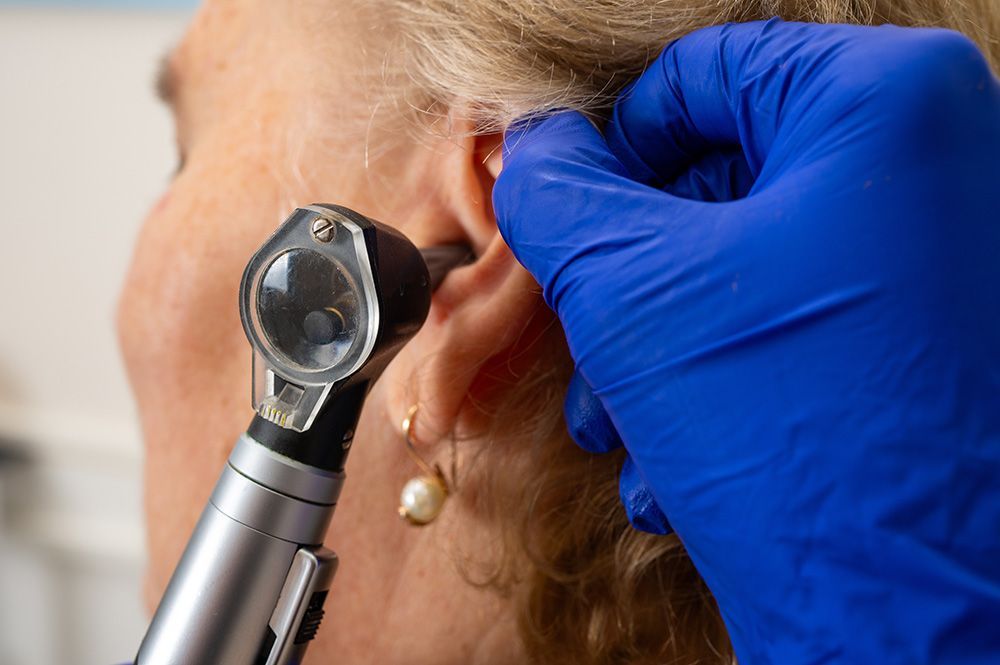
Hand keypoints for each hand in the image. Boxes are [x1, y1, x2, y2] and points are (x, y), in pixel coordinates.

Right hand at [495, 20, 999, 663]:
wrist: (915, 618)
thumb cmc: (793, 434)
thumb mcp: (632, 288)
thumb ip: (561, 193)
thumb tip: (537, 148)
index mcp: (885, 105)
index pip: (705, 74)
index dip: (616, 146)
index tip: (571, 218)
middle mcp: (935, 167)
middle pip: (723, 181)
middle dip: (631, 276)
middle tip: (589, 340)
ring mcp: (937, 261)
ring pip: (746, 268)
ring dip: (657, 347)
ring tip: (622, 424)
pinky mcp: (922, 344)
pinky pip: (794, 328)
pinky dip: (720, 383)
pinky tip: (679, 463)